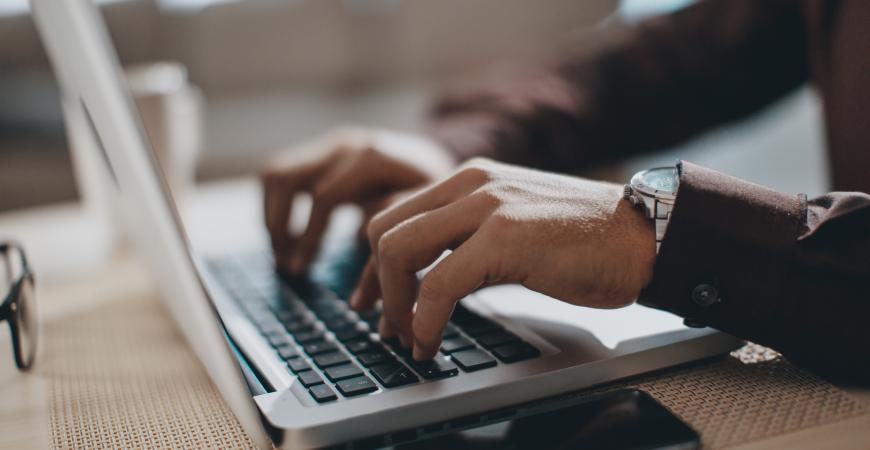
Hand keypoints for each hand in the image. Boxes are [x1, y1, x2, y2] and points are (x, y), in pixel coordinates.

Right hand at [261, 127, 455, 273]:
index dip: (310, 238)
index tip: (300, 271)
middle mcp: (346, 144)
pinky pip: (280, 173)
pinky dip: (276, 205)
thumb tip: (360, 274)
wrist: (440, 162)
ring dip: (271, 215)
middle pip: (286, 178)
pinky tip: (290, 238)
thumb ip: (395, 240)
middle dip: (279, 225)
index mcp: (372, 157)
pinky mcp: (322, 152)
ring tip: (283, 254)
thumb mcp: (428, 216)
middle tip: (286, 265)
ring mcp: (330, 145)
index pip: (324, 197)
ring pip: (275, 173)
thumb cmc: (437, 195)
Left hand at [354, 158, 655, 359]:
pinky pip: (438, 283)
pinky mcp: (504, 238)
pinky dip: (424, 320)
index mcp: (470, 179)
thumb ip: (470, 236)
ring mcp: (486, 206)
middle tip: (385, 325)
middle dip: (374, 284)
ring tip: (407, 338)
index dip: (373, 264)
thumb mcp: (514, 224)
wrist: (644, 236)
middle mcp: (470, 183)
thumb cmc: (585, 240)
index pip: (394, 214)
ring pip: (399, 250)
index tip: (371, 300)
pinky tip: (430, 342)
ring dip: (393, 304)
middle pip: (383, 229)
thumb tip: (430, 277)